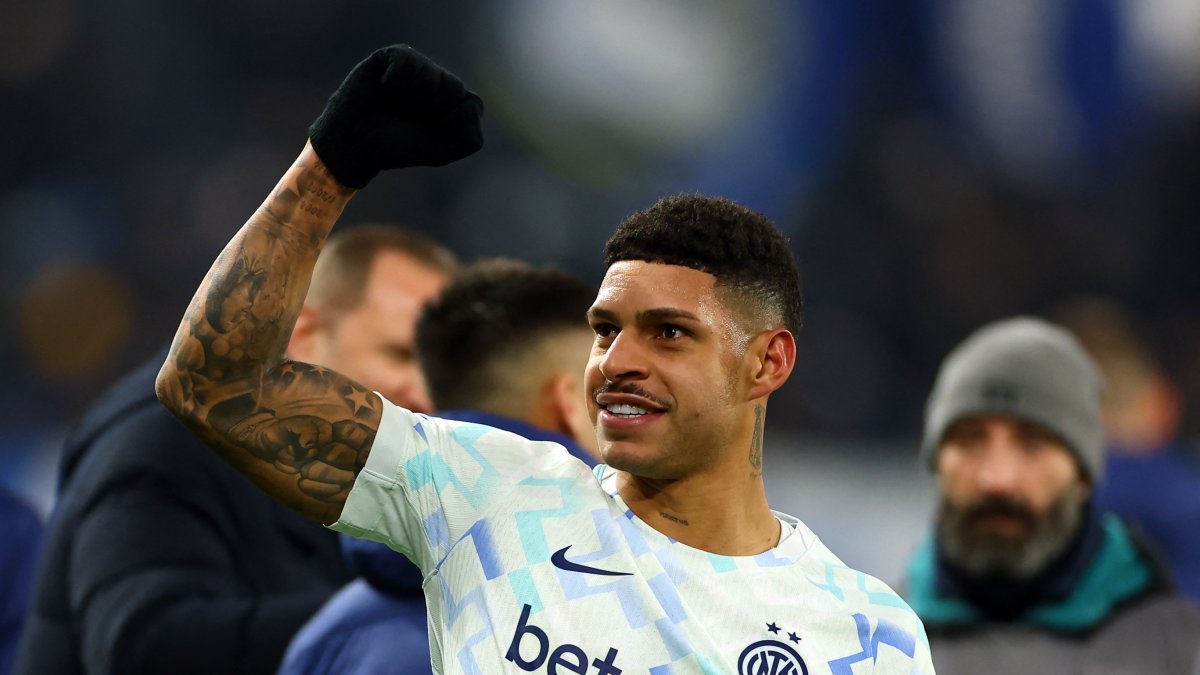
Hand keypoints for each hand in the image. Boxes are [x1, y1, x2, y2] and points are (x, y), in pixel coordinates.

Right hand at [308, 44, 483, 187]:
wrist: (358, 142)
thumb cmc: (401, 146)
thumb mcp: (443, 152)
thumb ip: (470, 138)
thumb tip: (466, 98)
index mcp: (456, 102)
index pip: (473, 104)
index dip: (452, 123)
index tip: (430, 132)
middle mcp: (440, 80)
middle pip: (455, 89)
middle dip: (432, 110)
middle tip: (410, 117)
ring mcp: (418, 66)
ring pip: (433, 76)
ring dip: (413, 99)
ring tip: (396, 103)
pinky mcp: (394, 55)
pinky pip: (407, 62)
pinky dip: (394, 81)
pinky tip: (384, 88)